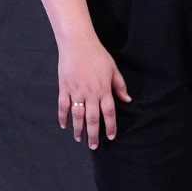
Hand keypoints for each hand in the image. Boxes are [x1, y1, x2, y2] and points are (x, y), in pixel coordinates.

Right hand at [59, 34, 130, 148]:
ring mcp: (76, 92)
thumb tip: (128, 100)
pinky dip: (63, 117)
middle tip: (94, 146)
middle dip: (94, 134)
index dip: (110, 126)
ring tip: (80, 139)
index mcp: (104, 90)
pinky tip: (65, 125)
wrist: (77, 44)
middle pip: (93, 119)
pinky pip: (63, 106)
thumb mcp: (113, 69)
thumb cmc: (98, 55)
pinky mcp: (64, 88)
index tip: (111, 136)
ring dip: (79, 129)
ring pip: (78, 116)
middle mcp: (90, 94)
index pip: (109, 113)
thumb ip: (119, 86)